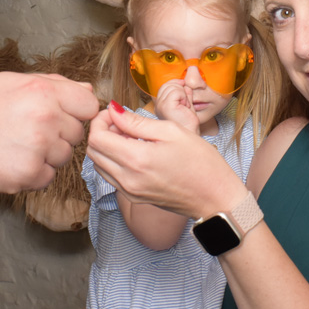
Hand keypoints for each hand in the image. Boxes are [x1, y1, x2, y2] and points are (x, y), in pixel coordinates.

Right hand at [0, 72, 99, 207]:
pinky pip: (49, 176)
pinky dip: (34, 173)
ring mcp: (38, 149)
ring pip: (65, 156)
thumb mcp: (9, 82)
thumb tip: (88, 89)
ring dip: (47, 155)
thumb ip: (53, 83)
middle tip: (26, 130)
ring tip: (15, 145)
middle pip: (77, 132)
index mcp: (41, 91)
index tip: (61, 115)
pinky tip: (11, 161)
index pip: (88, 104)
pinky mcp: (29, 175)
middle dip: (59, 133)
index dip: (77, 110)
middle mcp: (44, 119)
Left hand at [87, 103, 245, 218]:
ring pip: (99, 165)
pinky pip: (110, 176)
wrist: (215, 198)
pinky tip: (133, 151)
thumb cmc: (201, 163)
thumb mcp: (172, 131)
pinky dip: (113, 160)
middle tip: (121, 121)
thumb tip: (114, 110)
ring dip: (106, 146)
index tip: (115, 111)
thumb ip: (137, 122)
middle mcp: (127, 179)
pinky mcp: (134, 198)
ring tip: (128, 135)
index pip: (97, 138)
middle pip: (93, 152)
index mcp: (136, 160)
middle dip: (101, 131)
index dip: (101, 120)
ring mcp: (129, 192)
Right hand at [154, 79, 199, 132]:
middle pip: (169, 84)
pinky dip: (184, 96)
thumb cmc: (189, 124)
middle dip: (181, 90)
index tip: (185, 95)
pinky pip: (176, 91)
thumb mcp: (186, 104)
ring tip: (185, 107)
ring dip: (183, 94)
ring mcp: (160, 105)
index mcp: (160, 104)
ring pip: (173, 86)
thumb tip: (184, 81)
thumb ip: (184, 92)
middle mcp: (157, 104)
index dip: (177, 85)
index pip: (166, 85)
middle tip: (185, 105)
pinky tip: (185, 107)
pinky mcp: (166, 106)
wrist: (192, 134)